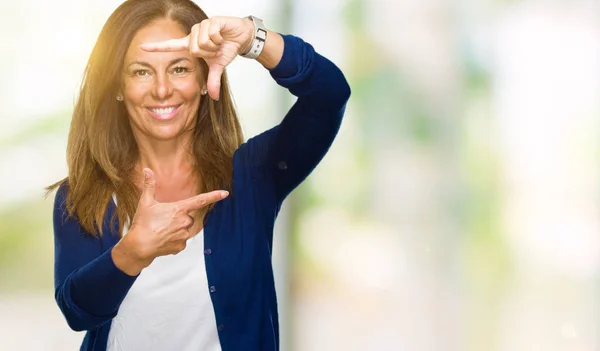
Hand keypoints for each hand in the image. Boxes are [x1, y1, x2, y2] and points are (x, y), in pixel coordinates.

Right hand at [112, 168, 227, 274]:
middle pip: (188, 217)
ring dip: (177, 229)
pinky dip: (174, 239)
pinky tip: (163, 239)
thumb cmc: (143, 224)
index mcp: (179, 209)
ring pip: (185, 229)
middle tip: (163, 221)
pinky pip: (181, 240)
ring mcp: (184, 235)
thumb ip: (149, 185)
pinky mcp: (181, 246)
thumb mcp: (146, 202)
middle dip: (179, 218)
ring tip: (162, 230)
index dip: (214, 196)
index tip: (225, 193)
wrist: (139, 246)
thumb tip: (147, 170)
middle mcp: (185, 222)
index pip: (201, 200)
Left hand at [140, 16, 253, 100]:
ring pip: (202, 42)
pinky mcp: (211, 21)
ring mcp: (201, 26)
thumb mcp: (218, 66)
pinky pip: (211, 35)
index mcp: (192, 44)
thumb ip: (212, 80)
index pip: (171, 46)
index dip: (157, 47)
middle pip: (194, 49)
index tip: (142, 47)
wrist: (241, 37)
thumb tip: (214, 97)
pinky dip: (220, 38)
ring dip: (215, 45)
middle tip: (215, 49)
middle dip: (208, 53)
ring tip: (219, 41)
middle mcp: (193, 34)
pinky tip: (223, 34)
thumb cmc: (226, 48)